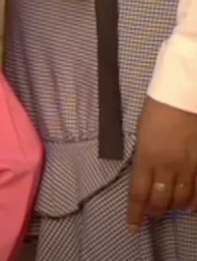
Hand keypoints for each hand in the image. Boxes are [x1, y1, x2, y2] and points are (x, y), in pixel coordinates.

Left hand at [128, 97, 196, 231]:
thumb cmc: (156, 110)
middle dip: (155, 211)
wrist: (183, 96)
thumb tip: (145, 173)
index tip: (133, 227)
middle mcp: (167, 167)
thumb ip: (144, 157)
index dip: (136, 214)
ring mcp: (189, 166)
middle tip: (153, 214)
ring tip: (170, 209)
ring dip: (174, 207)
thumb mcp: (141, 135)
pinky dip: (195, 201)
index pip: (139, 194)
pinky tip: (192, 206)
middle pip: (161, 200)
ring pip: (182, 199)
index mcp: (146, 158)